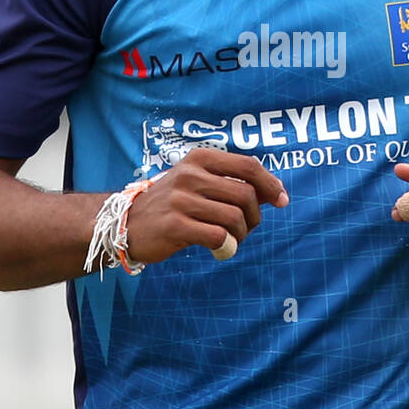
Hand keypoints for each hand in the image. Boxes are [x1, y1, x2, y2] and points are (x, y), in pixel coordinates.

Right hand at [125, 149, 288, 263]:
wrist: (127, 223)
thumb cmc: (172, 204)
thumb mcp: (197, 180)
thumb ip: (231, 182)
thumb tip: (275, 193)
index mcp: (199, 158)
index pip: (248, 166)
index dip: (270, 184)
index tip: (281, 200)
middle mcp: (190, 174)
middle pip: (245, 195)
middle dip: (255, 217)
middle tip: (246, 228)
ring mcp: (181, 199)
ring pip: (234, 218)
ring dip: (241, 235)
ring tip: (231, 240)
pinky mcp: (174, 225)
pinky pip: (218, 236)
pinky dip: (226, 246)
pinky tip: (219, 249)